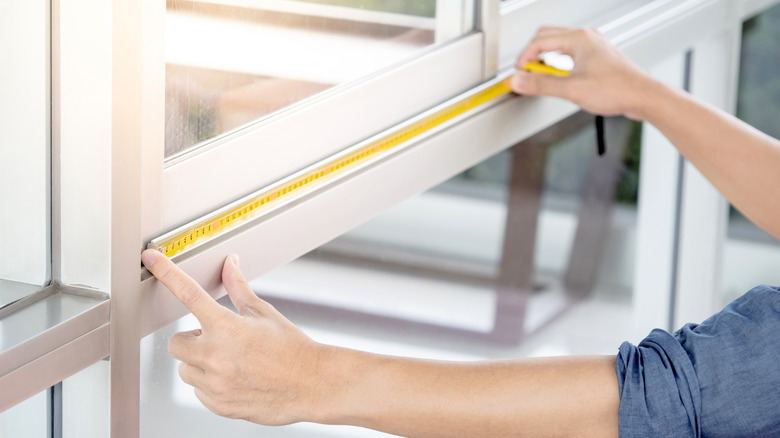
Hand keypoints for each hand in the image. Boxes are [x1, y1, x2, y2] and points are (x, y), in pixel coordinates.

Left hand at [141, 250, 326, 424]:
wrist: (312, 384)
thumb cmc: (293, 349)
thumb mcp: (265, 314)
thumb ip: (239, 289)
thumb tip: (230, 266)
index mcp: (226, 327)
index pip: (188, 293)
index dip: (166, 273)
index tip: (151, 260)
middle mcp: (215, 356)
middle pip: (175, 343)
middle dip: (192, 340)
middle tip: (217, 340)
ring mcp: (215, 383)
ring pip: (185, 370)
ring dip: (200, 364)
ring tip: (231, 362)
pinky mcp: (218, 404)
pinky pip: (199, 391)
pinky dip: (211, 384)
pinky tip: (236, 378)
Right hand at [511, 26, 657, 119]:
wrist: (642, 96)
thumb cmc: (617, 89)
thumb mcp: (572, 90)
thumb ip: (541, 85)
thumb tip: (519, 81)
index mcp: (578, 39)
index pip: (539, 41)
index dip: (524, 58)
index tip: (518, 74)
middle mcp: (586, 37)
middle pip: (547, 36)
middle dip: (532, 54)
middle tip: (525, 73)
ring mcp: (592, 46)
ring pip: (559, 44)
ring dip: (545, 58)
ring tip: (540, 77)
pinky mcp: (597, 56)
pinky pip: (570, 52)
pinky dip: (558, 63)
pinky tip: (559, 78)